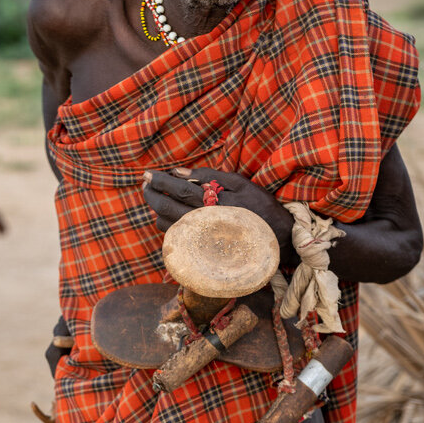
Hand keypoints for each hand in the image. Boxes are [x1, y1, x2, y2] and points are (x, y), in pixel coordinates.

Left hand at [142, 166, 290, 247]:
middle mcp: (204, 222)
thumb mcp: (241, 183)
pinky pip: (176, 238)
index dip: (160, 181)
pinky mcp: (201, 251)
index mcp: (212, 202)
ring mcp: (201, 239)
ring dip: (157, 211)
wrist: (278, 239)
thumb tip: (179, 172)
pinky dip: (168, 226)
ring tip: (156, 199)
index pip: (178, 189)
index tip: (148, 174)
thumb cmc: (260, 208)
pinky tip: (169, 217)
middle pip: (167, 207)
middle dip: (152, 195)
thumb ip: (210, 175)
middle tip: (145, 185)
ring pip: (167, 225)